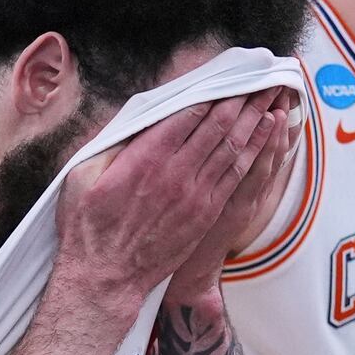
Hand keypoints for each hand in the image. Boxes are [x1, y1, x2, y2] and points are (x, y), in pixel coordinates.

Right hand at [57, 92, 281, 310]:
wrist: (106, 277)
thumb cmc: (88, 227)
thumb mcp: (83, 174)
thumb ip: (112, 144)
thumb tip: (134, 120)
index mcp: (145, 157)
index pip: (188, 114)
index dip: (213, 92)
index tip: (229, 76)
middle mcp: (176, 172)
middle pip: (218, 126)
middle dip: (242, 99)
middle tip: (262, 80)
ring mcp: (195, 194)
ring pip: (233, 148)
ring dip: (254, 121)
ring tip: (272, 99)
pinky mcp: (206, 213)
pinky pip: (237, 175)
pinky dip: (254, 152)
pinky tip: (266, 136)